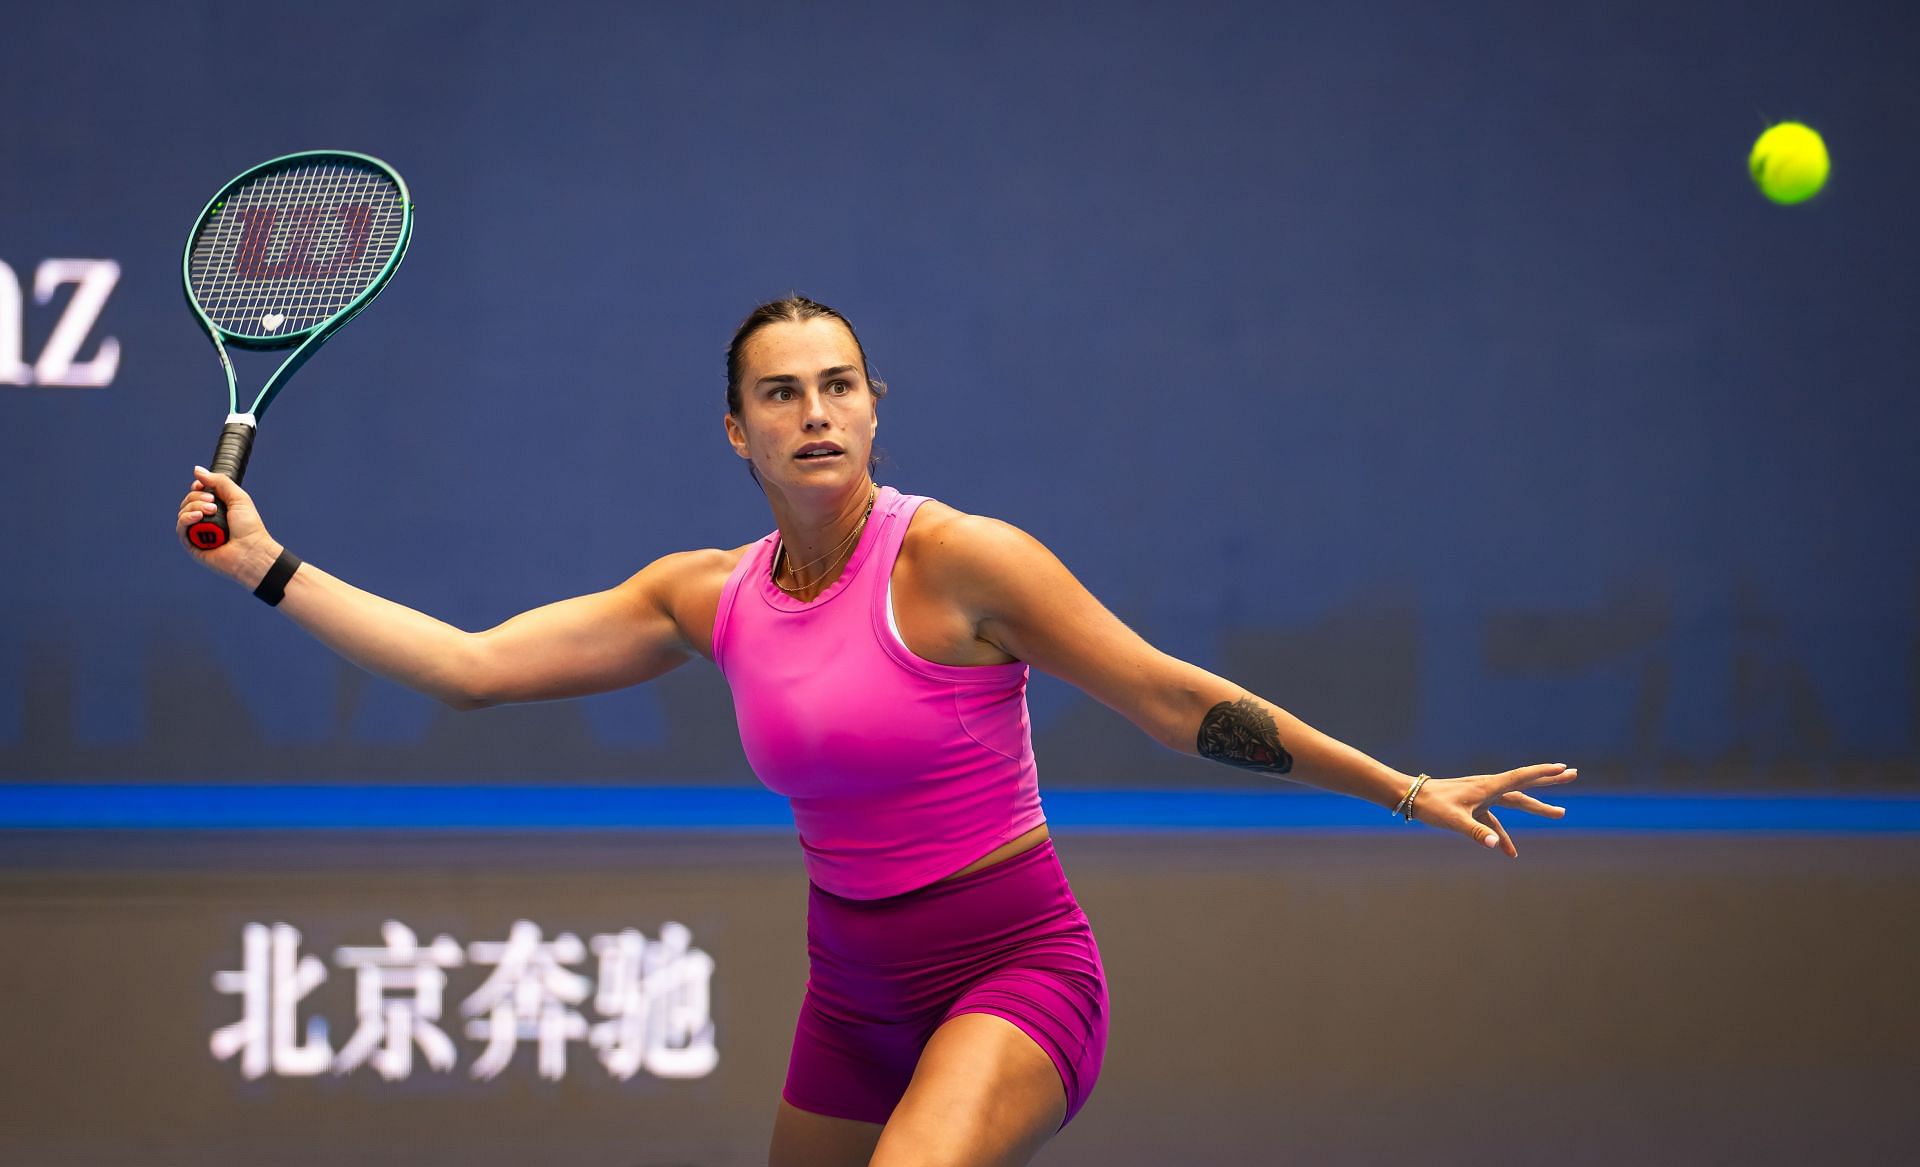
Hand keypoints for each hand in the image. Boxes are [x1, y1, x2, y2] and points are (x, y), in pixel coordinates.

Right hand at [176, 466, 278, 585]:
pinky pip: (181, 528)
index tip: (200, 485)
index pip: (197, 494)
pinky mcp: (193, 545)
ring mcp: (199, 533)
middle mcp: (206, 520)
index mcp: (217, 509)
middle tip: (214, 503)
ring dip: (194, 506)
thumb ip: (219, 482)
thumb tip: (197, 470)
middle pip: (188, 501)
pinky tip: (198, 517)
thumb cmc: (249, 527)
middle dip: (197, 497)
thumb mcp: (237, 497)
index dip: (196, 487)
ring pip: (183, 513)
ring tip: (211, 511)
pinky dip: (186, 519)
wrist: (252, 551)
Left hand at [1407, 763, 1576, 857]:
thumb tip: (1495, 845)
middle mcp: (1488, 788)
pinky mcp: (1473, 808)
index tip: (1563, 768)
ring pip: (1515, 801)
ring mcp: (1482, 798)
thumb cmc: (1431, 805)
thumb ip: (1475, 832)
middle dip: (1549, 781)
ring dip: (1536, 806)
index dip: (1544, 773)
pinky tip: (1509, 853)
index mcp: (1488, 787)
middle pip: (1525, 785)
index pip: (1522, 777)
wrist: (1411, 797)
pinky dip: (1503, 835)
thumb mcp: (1454, 820)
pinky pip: (1495, 822)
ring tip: (1560, 812)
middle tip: (1572, 774)